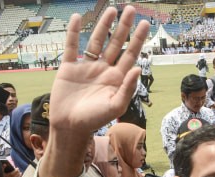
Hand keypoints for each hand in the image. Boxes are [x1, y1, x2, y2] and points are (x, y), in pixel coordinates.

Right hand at [49, 7, 148, 135]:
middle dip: (124, 27)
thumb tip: (138, 68)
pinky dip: (74, 32)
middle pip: (116, 43)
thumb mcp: (116, 106)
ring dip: (104, 25)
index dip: (138, 39)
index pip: (130, 54)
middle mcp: (104, 69)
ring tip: (111, 9)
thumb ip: (128, 88)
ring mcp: (86, 67)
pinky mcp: (69, 68)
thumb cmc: (95, 120)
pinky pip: (72, 46)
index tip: (145, 24)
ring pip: (97, 41)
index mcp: (117, 78)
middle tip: (131, 9)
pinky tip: (78, 18)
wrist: (69, 127)